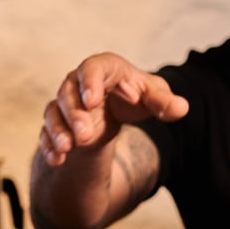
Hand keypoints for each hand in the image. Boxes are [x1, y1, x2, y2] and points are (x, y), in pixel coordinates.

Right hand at [39, 52, 188, 165]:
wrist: (117, 109)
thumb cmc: (136, 95)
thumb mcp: (153, 96)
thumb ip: (165, 102)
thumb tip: (181, 108)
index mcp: (104, 69)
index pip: (92, 68)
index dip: (90, 83)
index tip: (93, 100)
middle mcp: (78, 84)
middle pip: (69, 94)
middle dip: (74, 114)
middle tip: (84, 134)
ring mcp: (65, 105)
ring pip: (54, 113)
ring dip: (59, 131)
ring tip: (67, 148)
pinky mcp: (59, 124)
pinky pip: (47, 133)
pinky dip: (50, 146)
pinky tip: (57, 160)